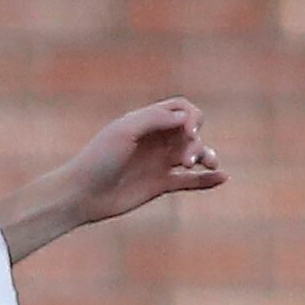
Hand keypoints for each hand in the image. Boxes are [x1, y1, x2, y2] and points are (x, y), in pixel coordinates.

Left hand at [62, 98, 225, 226]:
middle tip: (185, 160)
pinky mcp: (160, 185)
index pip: (182, 109)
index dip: (192, 117)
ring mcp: (158, 163)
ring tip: (208, 165)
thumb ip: (156, 119)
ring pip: (194, 155)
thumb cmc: (99, 158)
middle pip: (191, 132)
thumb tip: (187, 117)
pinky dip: (207, 180)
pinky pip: (190, 181)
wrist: (82, 194)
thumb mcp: (126, 131)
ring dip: (207, 156)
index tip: (188, 131)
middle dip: (196, 142)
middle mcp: (155, 140)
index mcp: (145, 121)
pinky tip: (223, 178)